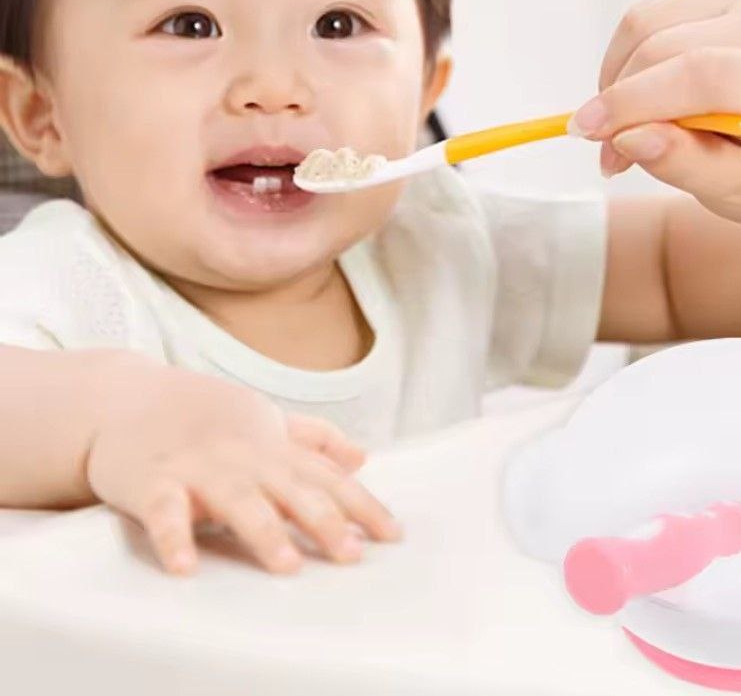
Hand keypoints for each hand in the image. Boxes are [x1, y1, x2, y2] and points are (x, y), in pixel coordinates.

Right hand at [86, 363, 399, 574]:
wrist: (125, 398)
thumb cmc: (202, 415)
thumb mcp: (264, 419)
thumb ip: (313, 440)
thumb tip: (362, 457)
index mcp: (271, 447)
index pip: (326, 477)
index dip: (361, 504)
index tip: (393, 534)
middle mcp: (242, 455)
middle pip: (291, 489)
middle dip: (324, 520)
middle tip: (351, 554)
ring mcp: (197, 467)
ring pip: (236, 499)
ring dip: (263, 532)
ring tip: (287, 565)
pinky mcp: (151, 481)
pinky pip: (163, 511)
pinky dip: (173, 537)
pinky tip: (185, 565)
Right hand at [571, 0, 740, 223]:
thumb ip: (687, 166)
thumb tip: (626, 139)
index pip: (703, 74)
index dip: (635, 101)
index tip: (586, 132)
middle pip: (663, 44)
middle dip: (617, 100)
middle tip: (608, 153)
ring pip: (645, 21)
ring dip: (617, 76)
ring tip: (628, 125)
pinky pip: (649, 11)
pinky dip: (631, 55)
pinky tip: (649, 90)